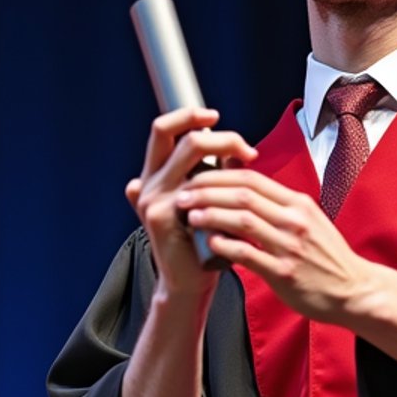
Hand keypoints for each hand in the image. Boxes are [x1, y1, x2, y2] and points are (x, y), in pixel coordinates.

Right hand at [125, 108, 257, 297]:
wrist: (190, 281)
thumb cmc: (202, 241)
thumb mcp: (205, 201)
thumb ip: (211, 174)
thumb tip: (235, 150)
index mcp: (155, 176)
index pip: (162, 131)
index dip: (186, 116)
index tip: (214, 116)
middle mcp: (148, 183)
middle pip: (172, 133)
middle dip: (212, 131)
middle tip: (243, 145)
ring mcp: (152, 198)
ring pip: (188, 150)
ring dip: (225, 147)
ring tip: (249, 159)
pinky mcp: (161, 215)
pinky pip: (198, 183)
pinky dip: (224, 180)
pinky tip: (243, 187)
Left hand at [175, 166, 396, 391]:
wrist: (354, 290)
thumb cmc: (326, 258)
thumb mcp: (307, 220)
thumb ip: (277, 206)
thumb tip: (242, 190)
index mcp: (297, 203)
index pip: (251, 178)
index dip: (218, 176)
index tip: (195, 178)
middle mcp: (294, 219)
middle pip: (242, 194)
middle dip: (207, 192)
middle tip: (182, 195)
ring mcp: (290, 245)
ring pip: (242, 220)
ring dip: (210, 215)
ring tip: (188, 216)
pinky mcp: (284, 272)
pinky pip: (248, 254)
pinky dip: (224, 246)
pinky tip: (208, 244)